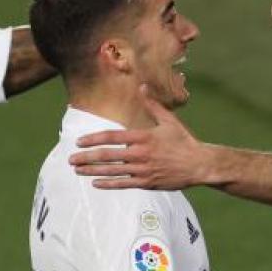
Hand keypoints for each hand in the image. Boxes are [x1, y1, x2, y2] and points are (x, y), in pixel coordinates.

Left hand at [69, 85, 209, 189]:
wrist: (199, 164)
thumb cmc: (184, 141)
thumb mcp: (169, 120)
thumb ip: (152, 105)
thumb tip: (143, 86)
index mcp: (143, 137)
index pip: (112, 137)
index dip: (93, 139)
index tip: (79, 141)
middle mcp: (140, 154)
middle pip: (107, 156)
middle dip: (86, 157)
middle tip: (71, 159)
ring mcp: (142, 170)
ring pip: (112, 171)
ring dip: (92, 171)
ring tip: (77, 170)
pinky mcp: (147, 183)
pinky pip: (123, 184)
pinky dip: (108, 184)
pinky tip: (95, 183)